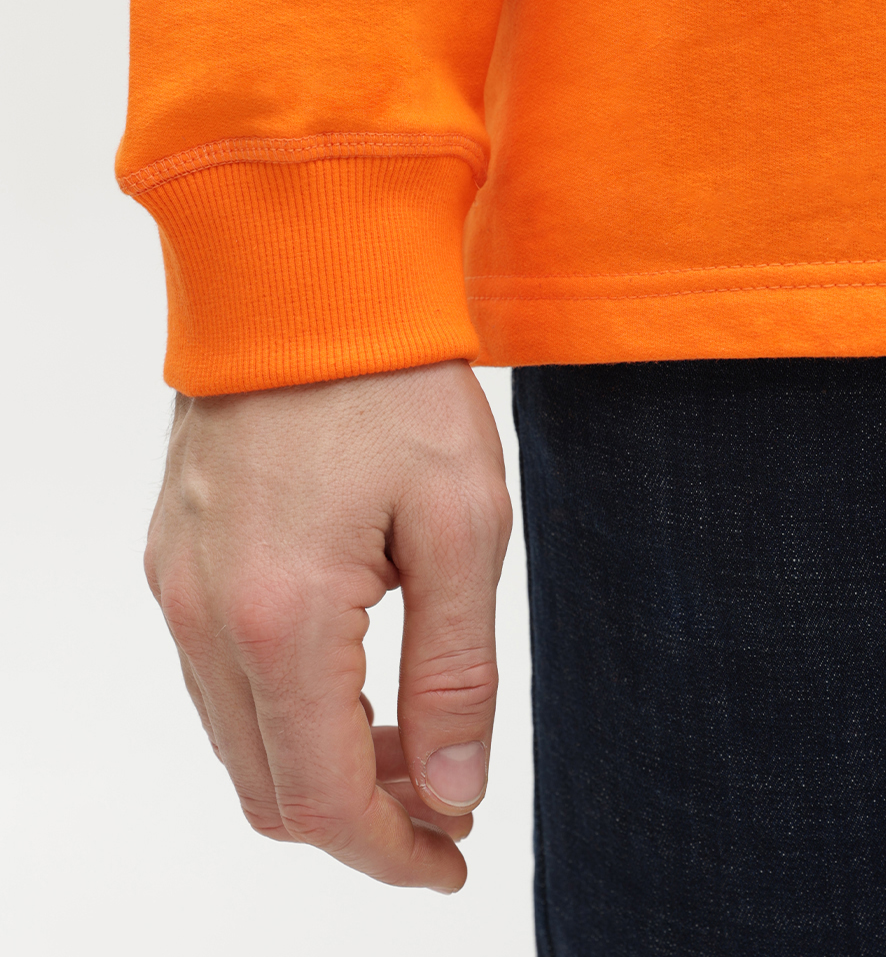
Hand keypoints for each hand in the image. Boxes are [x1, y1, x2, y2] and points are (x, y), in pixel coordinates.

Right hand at [144, 362, 512, 890]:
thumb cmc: (393, 381)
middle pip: (269, 788)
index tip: (453, 859)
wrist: (305, 272)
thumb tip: (455, 789)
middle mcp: (204, 615)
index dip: (392, 853)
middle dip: (361, 819)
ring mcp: (177, 583)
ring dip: (321, 764)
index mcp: (279, 618)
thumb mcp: (463, 522)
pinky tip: (353, 672)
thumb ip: (456, 671)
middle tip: (447, 800)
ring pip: (238, 737)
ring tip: (412, 737)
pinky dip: (282, 707)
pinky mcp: (175, 553)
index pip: (323, 799)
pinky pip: (216, 674)